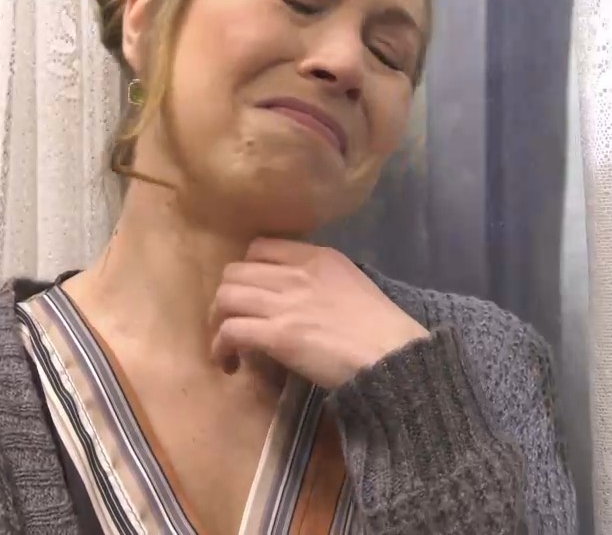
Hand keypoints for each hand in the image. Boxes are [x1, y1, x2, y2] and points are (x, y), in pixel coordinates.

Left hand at [208, 238, 430, 388]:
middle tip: (233, 320)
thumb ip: (321, 281)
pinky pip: (231, 331)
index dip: (247, 271)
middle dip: (226, 297)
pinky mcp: (278, 335)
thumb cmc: (382, 329)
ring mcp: (285, 303)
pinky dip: (221, 347)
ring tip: (227, 345)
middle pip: (235, 272)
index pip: (261, 248)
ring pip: (226, 297)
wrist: (393, 355)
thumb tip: (296, 297)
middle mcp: (296, 274)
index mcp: (317, 257)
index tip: (250, 293)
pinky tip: (229, 363)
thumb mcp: (353, 284)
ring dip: (218, 322)